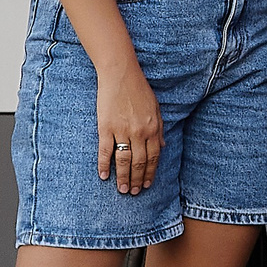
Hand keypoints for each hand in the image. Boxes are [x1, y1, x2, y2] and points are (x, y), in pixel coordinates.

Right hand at [97, 62, 163, 194]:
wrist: (120, 74)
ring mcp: (122, 131)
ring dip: (124, 177)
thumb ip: (160, 128)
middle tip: (134, 192)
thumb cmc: (139, 90)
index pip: (153, 157)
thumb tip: (163, 146)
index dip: (150, 173)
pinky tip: (103, 176)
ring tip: (123, 189)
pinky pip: (105, 151)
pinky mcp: (106, 127)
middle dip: (138, 179)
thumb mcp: (156, 108)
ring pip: (124, 161)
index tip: (147, 184)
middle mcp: (139, 132)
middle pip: (140, 162)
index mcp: (153, 129)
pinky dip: (104, 165)